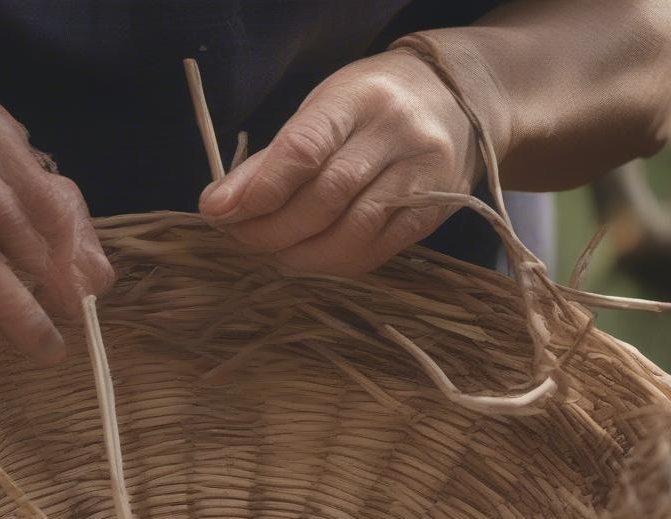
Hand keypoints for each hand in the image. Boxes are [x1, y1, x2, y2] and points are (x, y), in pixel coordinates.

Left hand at [198, 50, 482, 275]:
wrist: (457, 101)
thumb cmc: (369, 109)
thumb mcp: (320, 113)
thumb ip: (270, 162)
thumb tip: (216, 206)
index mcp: (358, 99)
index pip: (304, 148)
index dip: (260, 190)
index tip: (221, 213)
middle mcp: (395, 133)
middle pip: (325, 197)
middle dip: (273, 228)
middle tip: (241, 239)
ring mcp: (421, 175)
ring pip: (353, 231)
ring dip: (302, 254)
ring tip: (274, 254)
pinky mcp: (432, 211)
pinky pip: (377, 251)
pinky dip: (335, 264)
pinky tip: (311, 260)